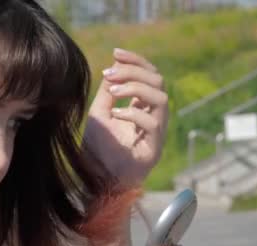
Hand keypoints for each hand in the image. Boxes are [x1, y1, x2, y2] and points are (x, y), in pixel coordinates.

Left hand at [84, 48, 168, 187]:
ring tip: (113, 92)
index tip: (116, 53)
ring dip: (136, 89)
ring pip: (161, 99)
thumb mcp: (100, 113)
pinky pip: (153, 124)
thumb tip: (115, 65)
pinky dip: (133, 114)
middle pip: (158, 82)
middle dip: (134, 72)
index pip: (149, 76)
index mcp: (143, 108)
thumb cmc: (98, 149)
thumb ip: (109, 91)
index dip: (136, 61)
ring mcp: (156, 134)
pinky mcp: (154, 150)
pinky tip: (115, 115)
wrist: (95, 180)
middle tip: (109, 75)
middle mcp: (153, 119)